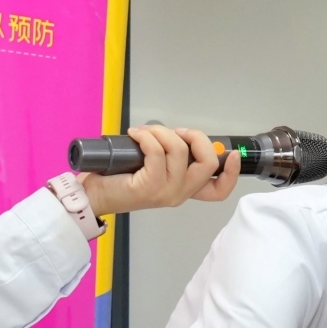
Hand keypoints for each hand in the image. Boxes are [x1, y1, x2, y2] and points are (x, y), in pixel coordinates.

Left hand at [80, 125, 240, 214]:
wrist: (94, 196)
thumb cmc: (120, 178)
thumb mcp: (152, 166)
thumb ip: (170, 156)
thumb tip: (180, 134)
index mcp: (184, 189)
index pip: (219, 190)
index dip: (231, 172)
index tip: (232, 153)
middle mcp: (180, 194)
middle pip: (208, 162)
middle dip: (196, 137)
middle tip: (176, 132)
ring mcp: (166, 192)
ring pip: (180, 151)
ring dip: (162, 132)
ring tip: (145, 132)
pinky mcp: (150, 186)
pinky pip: (157, 151)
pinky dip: (147, 136)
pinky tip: (135, 135)